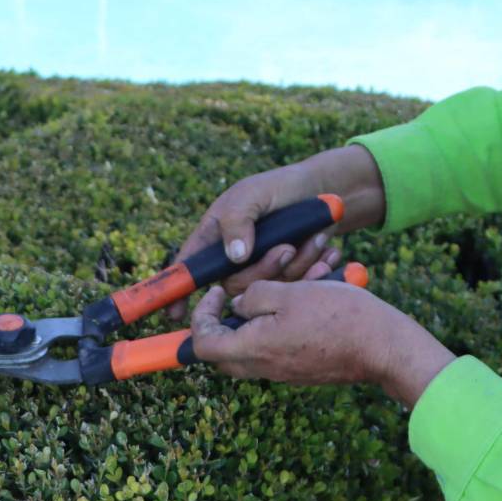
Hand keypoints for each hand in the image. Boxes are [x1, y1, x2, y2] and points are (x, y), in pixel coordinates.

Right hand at [165, 145, 387, 320]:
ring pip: (266, 291)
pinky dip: (313, 272)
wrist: (323, 194)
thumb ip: (238, 220)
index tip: (174, 313)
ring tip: (313, 240)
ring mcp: (260, 270)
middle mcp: (233, 259)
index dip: (178, 291)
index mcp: (215, 236)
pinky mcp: (287, 277)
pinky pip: (293, 290)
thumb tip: (235, 257)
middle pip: (236, 286)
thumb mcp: (253, 194)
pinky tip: (327, 252)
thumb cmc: (281, 187)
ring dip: (296, 266)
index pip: (190, 267)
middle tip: (288, 247)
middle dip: (265, 270)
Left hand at [190, 279, 456, 407]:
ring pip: (252, 352)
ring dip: (254, 324)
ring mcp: (286, 372)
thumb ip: (255, 296)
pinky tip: (299, 306)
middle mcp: (265, 368)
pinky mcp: (305, 369)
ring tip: (274, 295)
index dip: (201, 317)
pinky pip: (278, 351)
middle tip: (232, 301)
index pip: (203, 345)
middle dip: (220, 327)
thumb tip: (240, 304)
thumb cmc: (337, 316)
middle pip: (223, 355)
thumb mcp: (290, 293)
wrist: (382, 347)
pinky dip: (278, 329)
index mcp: (254, 349)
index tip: (216, 293)